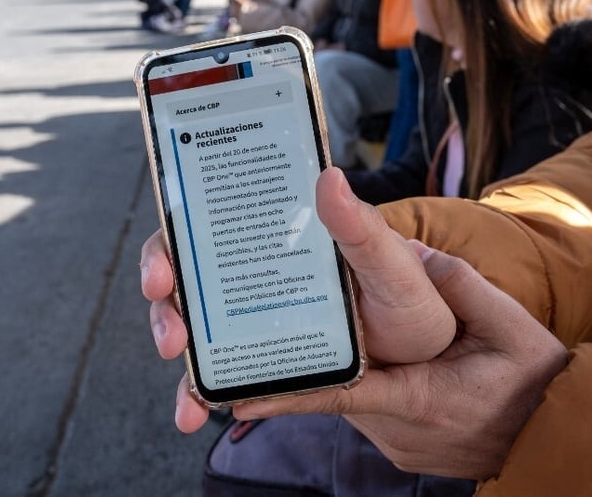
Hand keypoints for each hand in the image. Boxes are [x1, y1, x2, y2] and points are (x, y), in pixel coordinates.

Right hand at [140, 167, 457, 432]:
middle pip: (185, 279)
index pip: (201, 226)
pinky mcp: (263, 358)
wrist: (429, 354)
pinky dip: (201, 395)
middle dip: (165, 310)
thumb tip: (331, 177)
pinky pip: (219, 373)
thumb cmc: (409, 295)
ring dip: (179, 359)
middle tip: (174, 338)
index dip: (169, 245)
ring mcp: (253, 318)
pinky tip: (197, 414)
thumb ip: (360, 227)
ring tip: (188, 398)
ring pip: (192, 329)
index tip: (163, 271)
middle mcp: (252, 272)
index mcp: (273, 235)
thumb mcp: (390, 262)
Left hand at [233, 238, 568, 480]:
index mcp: (419, 401)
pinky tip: (372, 354)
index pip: (340, 393)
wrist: (557, 439)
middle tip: (276, 326)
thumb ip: (462, 287)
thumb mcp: (512, 328)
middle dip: (309, 359)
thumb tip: (413, 253)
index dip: (286, 392)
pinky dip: (360, 380)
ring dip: (340, 367)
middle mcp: (397, 429)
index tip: (236, 391)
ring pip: (349, 397)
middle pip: (336, 388)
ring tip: (330, 329)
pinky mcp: (399, 443)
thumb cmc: (536, 384)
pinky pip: (367, 407)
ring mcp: (396, 442)